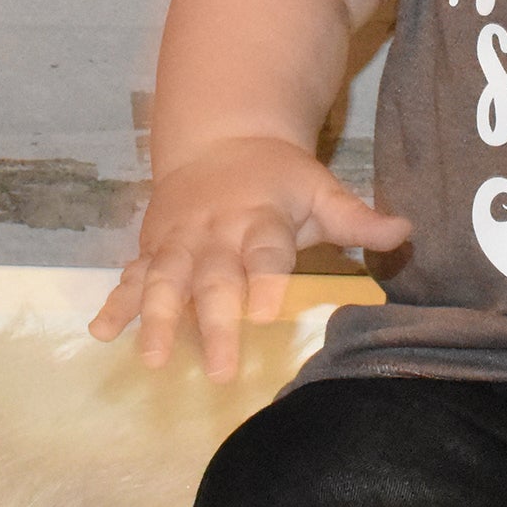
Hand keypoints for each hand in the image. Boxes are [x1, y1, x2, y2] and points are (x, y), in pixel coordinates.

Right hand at [88, 136, 411, 382]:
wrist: (222, 138)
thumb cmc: (280, 178)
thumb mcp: (320, 188)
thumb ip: (357, 217)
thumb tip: (406, 232)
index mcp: (259, 217)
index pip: (265, 252)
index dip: (265, 280)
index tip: (265, 313)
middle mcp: (215, 231)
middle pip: (212, 278)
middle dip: (212, 322)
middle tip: (219, 368)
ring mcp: (179, 241)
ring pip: (163, 280)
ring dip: (154, 319)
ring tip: (151, 358)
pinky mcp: (153, 248)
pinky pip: (131, 277)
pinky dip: (115, 303)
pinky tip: (100, 334)